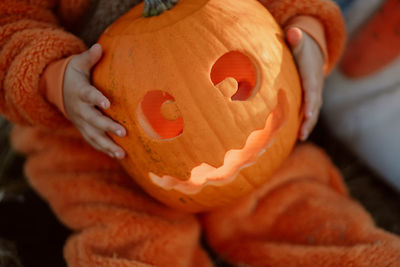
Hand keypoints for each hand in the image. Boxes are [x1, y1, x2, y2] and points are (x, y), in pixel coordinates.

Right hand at [63, 44, 125, 158]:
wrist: (57, 91)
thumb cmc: (75, 75)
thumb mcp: (78, 64)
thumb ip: (89, 58)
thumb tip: (99, 46)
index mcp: (80, 92)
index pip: (89, 95)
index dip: (97, 98)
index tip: (108, 103)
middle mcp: (80, 110)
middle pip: (94, 119)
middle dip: (107, 127)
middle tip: (123, 132)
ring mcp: (81, 122)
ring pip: (94, 135)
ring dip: (108, 145)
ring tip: (122, 154)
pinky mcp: (84, 130)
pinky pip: (94, 141)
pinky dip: (105, 150)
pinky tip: (119, 157)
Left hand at [286, 27, 324, 139]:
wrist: (313, 56)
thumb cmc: (302, 51)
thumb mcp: (299, 44)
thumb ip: (296, 40)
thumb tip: (293, 32)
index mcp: (311, 78)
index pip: (312, 92)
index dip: (310, 103)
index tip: (308, 114)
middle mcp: (316, 90)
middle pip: (314, 107)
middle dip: (309, 121)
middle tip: (302, 134)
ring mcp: (314, 97)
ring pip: (312, 114)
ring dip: (307, 126)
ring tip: (300, 138)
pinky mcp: (310, 102)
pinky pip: (308, 114)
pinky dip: (304, 125)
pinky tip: (295, 137)